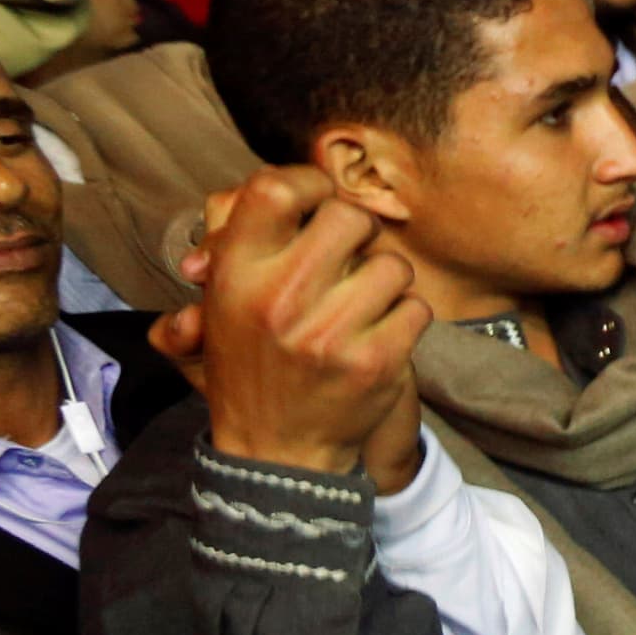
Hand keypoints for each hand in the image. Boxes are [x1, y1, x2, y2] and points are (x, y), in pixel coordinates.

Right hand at [184, 166, 430, 479]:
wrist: (276, 451)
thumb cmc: (253, 364)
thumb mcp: (219, 304)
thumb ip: (226, 246)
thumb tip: (228, 200)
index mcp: (235, 275)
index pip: (274, 188)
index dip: (307, 183)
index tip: (317, 200)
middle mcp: (280, 298)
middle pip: (350, 218)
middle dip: (358, 234)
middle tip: (348, 258)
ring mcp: (330, 332)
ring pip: (392, 265)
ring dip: (386, 282)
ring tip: (362, 304)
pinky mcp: (376, 361)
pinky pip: (416, 308)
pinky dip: (405, 319)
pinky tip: (380, 335)